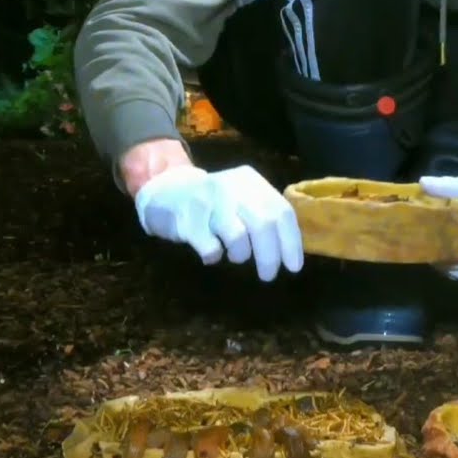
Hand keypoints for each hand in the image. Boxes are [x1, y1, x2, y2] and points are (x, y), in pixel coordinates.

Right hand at [133, 163, 303, 281]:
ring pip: (238, 236)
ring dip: (241, 254)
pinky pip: (209, 246)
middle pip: (263, 224)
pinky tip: (212, 254)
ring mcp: (208, 199)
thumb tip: (289, 251)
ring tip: (236, 256)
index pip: (281, 212)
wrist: (164, 192)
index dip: (290, 242)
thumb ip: (264, 215)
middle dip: (270, 255)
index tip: (293, 267)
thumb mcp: (241, 199)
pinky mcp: (186, 217)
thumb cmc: (212, 203)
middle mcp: (232, 186)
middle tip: (268, 275)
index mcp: (251, 181)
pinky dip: (214, 256)